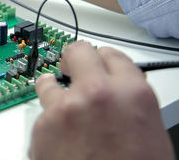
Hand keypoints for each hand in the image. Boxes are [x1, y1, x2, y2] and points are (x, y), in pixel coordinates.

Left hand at [31, 42, 173, 159]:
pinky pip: (41, 112)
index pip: (110, 55)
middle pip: (77, 51)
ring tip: (61, 107)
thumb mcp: (149, 131)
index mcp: (132, 93)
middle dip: (74, 60)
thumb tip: (117, 89)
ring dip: (54, 89)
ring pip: (49, 79)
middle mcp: (97, 93)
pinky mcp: (42, 126)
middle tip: (71, 70)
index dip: (102, 61)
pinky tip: (59, 138)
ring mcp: (66, 108)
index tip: (96, 64)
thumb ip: (129, 101)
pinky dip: (48, 121)